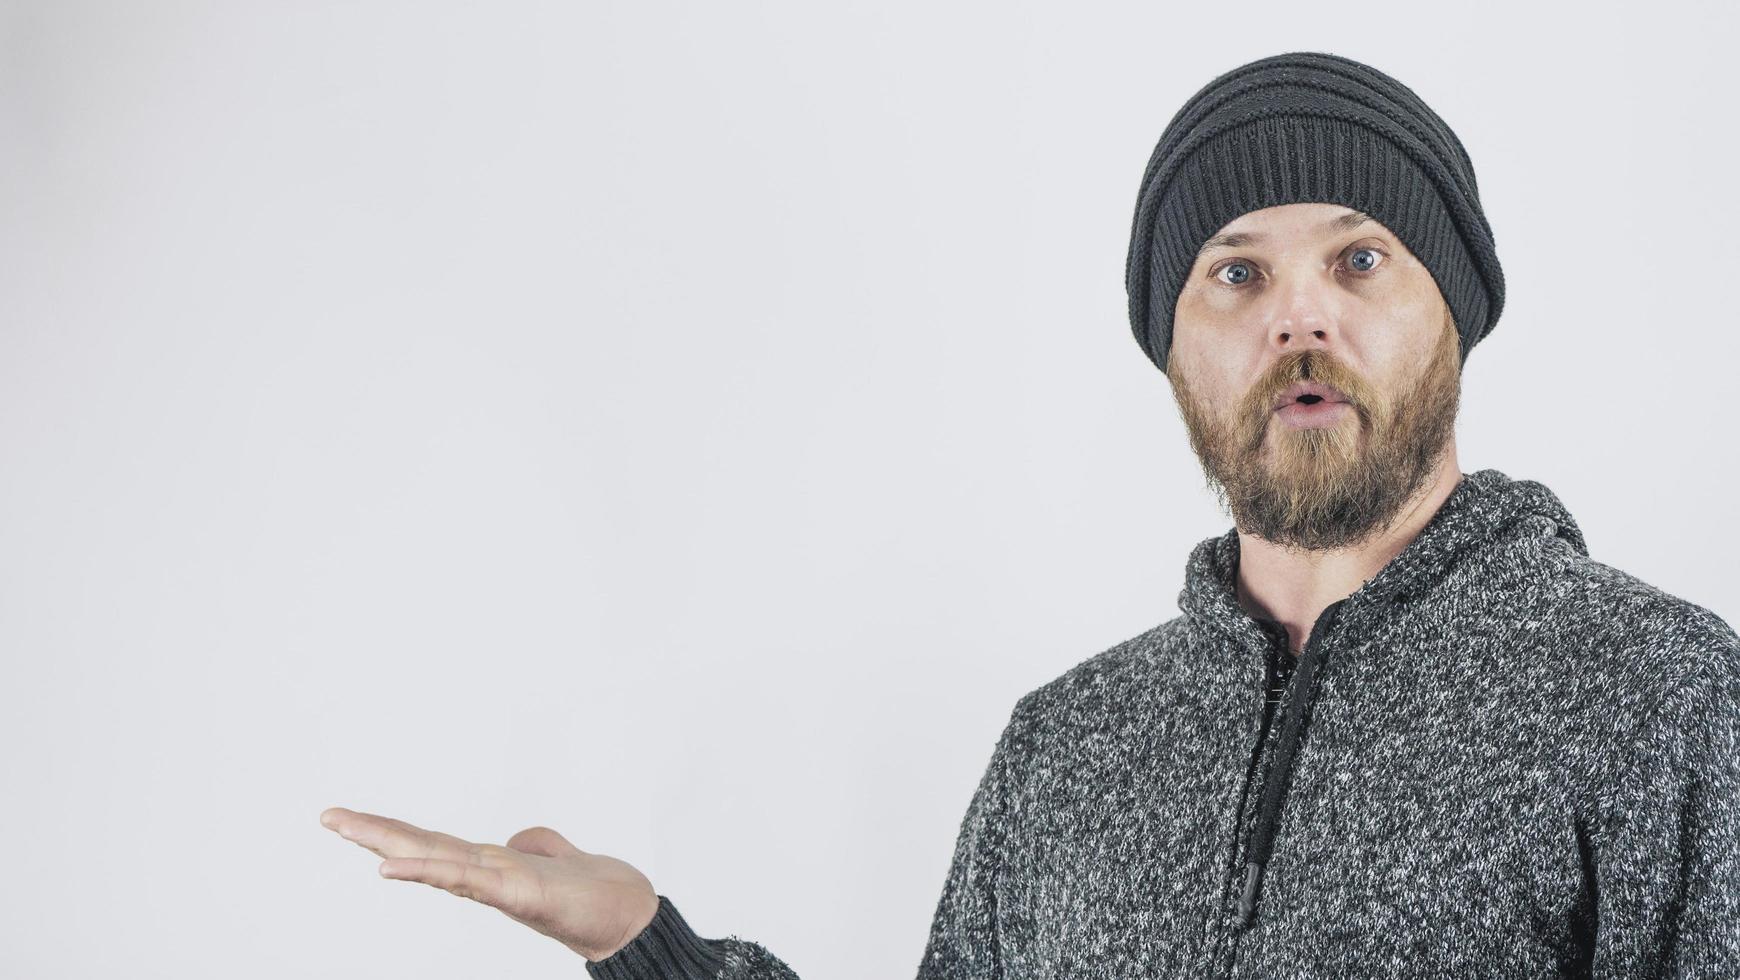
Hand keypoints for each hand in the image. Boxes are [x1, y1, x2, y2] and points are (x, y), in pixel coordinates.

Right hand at [319, 806, 659, 961]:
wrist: (632, 918)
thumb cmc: (598, 894)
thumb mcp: (561, 857)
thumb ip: (539, 845)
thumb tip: (521, 837)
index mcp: (492, 865)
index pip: (434, 842)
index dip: (394, 830)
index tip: (352, 815)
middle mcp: (486, 875)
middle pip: (421, 847)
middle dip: (372, 832)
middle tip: (326, 815)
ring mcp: (497, 885)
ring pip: (432, 859)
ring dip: (386, 843)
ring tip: (344, 826)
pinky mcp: (517, 893)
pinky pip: (464, 879)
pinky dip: (426, 871)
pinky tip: (391, 868)